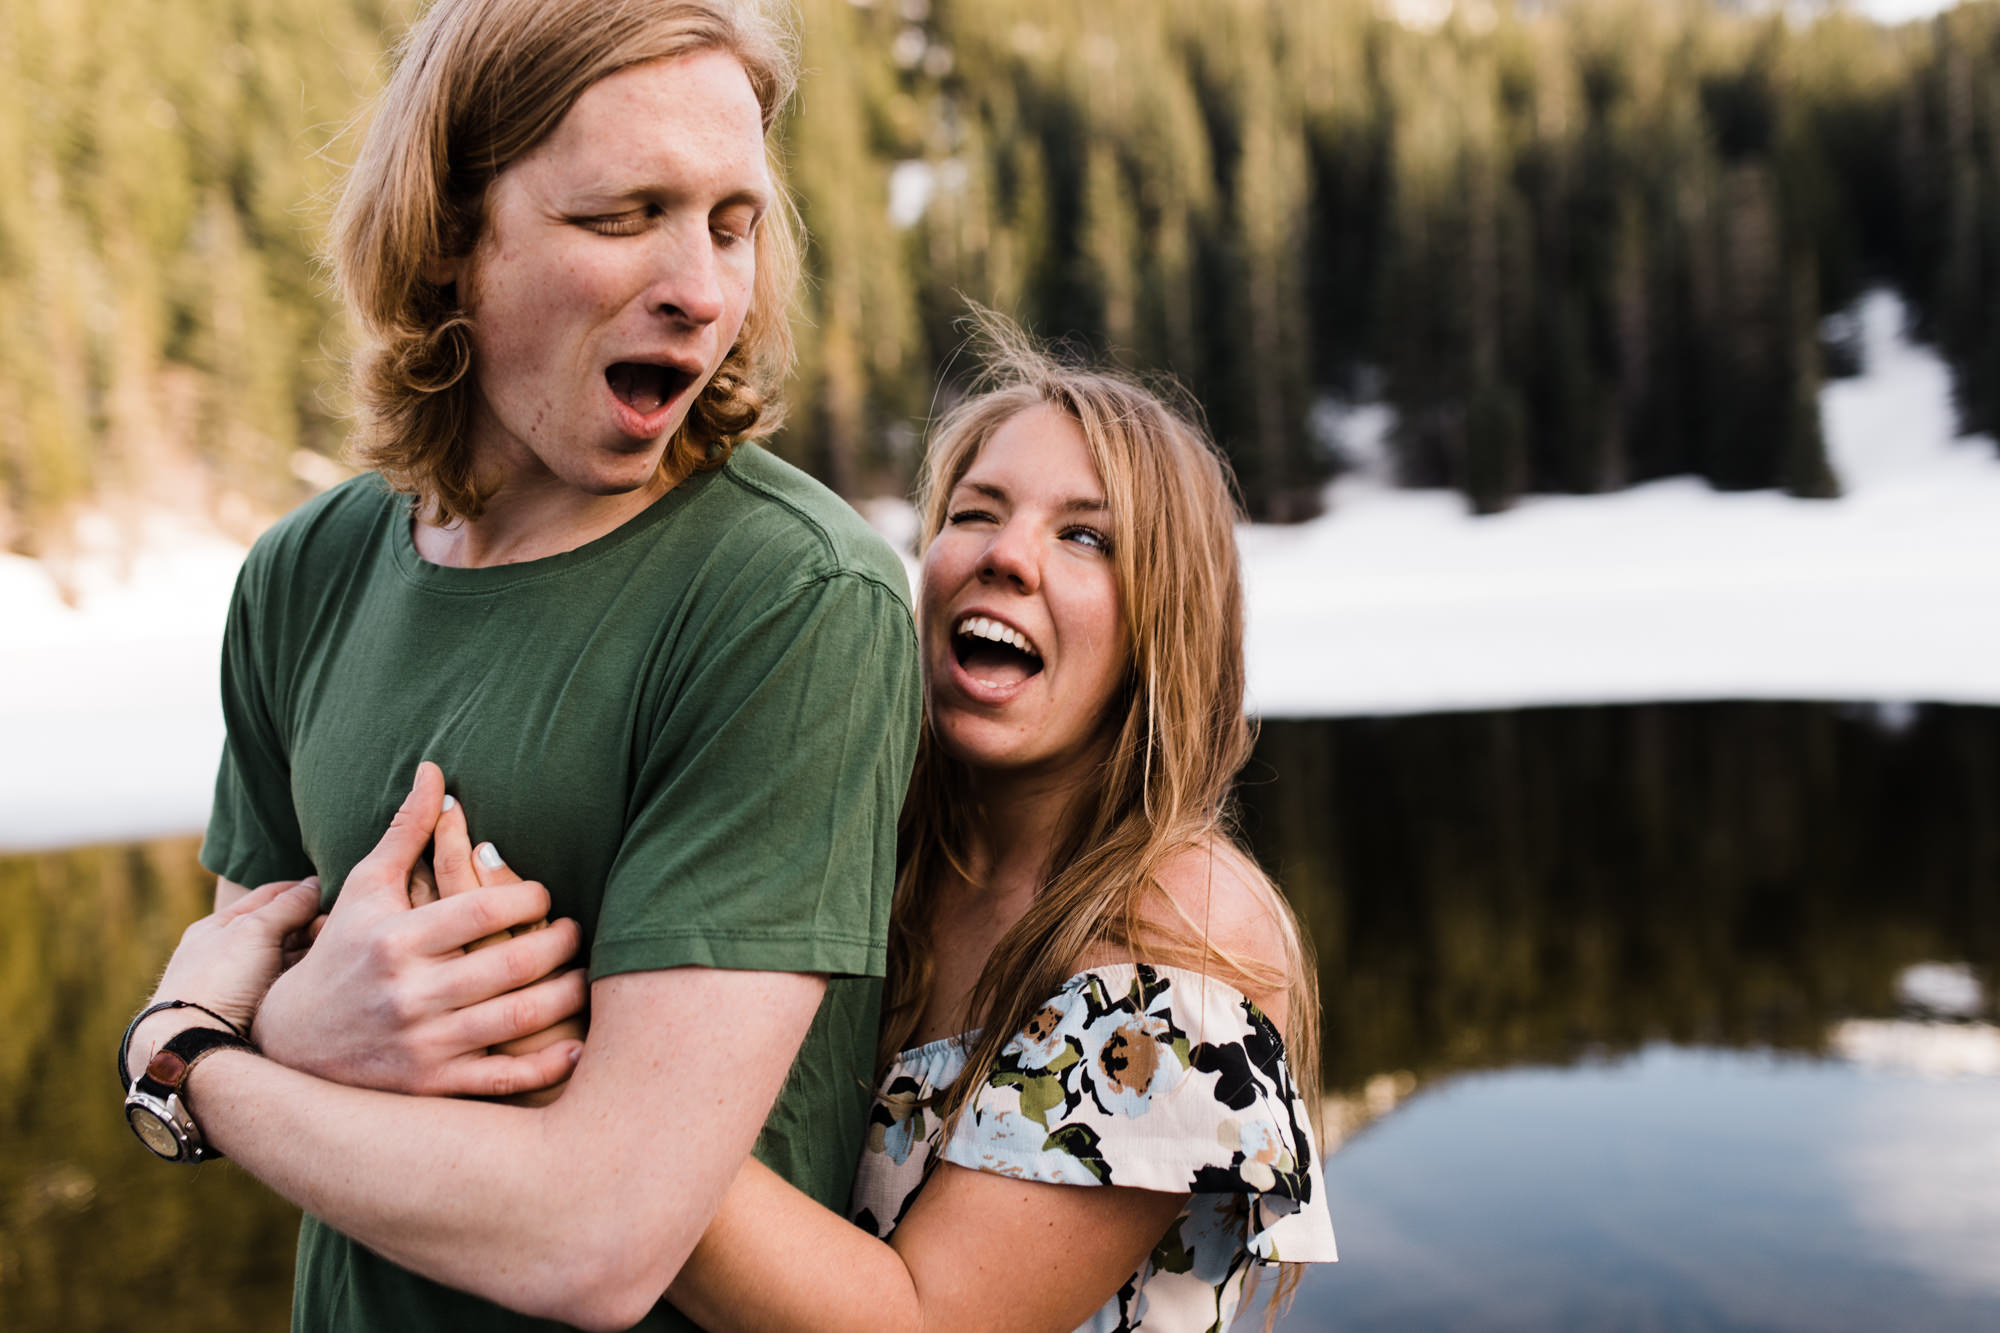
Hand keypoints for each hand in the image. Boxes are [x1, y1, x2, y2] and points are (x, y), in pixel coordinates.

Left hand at [127, 876, 322, 1080]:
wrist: (194, 1046)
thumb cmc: (218, 980)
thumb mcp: (254, 930)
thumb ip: (287, 906)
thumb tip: (315, 884)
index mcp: (218, 927)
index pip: (269, 895)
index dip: (302, 889)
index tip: (334, 890)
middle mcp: (229, 953)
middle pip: (281, 927)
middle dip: (312, 923)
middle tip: (338, 927)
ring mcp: (241, 984)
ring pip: (287, 957)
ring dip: (312, 951)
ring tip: (336, 951)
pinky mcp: (254, 1012)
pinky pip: (287, 984)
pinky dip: (304, 977)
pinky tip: (324, 977)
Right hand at [253, 762, 587, 1097]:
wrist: (289, 1043)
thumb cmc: (340, 951)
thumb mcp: (365, 889)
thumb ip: (407, 832)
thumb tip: (436, 771)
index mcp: (397, 939)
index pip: (484, 909)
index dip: (530, 897)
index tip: (545, 895)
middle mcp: (410, 993)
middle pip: (512, 964)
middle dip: (559, 944)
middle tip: (578, 933)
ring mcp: (423, 1044)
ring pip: (518, 1019)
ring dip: (566, 995)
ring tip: (583, 977)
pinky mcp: (431, 1087)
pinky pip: (504, 1080)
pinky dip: (548, 1064)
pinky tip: (579, 1044)